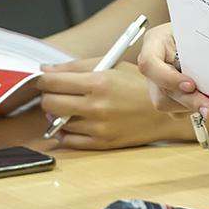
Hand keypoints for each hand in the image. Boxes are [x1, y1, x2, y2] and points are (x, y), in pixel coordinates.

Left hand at [36, 59, 185, 149]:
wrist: (165, 112)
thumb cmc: (139, 85)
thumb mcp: (112, 65)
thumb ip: (76, 67)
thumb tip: (45, 70)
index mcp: (99, 81)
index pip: (52, 82)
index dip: (43, 80)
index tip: (45, 80)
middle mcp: (97, 105)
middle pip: (49, 104)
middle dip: (47, 97)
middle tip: (55, 94)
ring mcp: (99, 127)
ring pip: (57, 123)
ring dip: (57, 115)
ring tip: (70, 107)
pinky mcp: (102, 143)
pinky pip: (69, 141)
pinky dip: (65, 132)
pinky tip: (74, 123)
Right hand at [136, 23, 208, 116]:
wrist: (196, 34)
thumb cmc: (196, 29)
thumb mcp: (198, 28)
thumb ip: (203, 45)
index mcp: (155, 42)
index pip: (149, 63)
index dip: (168, 78)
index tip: (191, 85)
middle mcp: (152, 65)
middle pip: (161, 92)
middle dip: (189, 101)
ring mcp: (156, 83)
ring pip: (168, 104)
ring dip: (193, 105)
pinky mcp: (166, 97)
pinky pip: (178, 110)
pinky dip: (194, 108)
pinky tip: (207, 99)